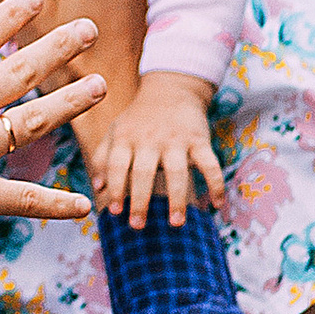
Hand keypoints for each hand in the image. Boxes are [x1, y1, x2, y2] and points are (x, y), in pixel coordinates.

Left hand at [86, 68, 225, 228]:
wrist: (171, 88)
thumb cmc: (138, 118)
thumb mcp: (116, 131)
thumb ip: (103, 157)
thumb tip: (97, 188)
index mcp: (125, 138)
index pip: (116, 165)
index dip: (115, 187)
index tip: (115, 212)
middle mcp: (149, 140)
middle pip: (142, 172)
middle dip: (140, 200)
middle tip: (137, 225)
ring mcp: (176, 140)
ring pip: (177, 171)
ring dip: (177, 198)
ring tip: (176, 223)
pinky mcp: (199, 140)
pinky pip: (209, 164)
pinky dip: (216, 184)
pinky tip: (217, 205)